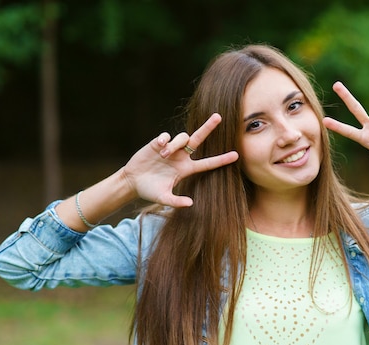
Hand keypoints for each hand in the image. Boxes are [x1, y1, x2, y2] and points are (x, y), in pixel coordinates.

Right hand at [122, 113, 238, 206]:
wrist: (132, 182)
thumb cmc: (149, 191)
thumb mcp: (163, 198)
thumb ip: (176, 202)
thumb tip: (191, 204)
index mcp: (186, 169)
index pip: (208, 163)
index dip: (222, 160)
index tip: (236, 155)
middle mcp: (181, 157)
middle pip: (198, 139)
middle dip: (208, 127)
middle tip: (219, 117)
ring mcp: (170, 149)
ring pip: (181, 138)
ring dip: (175, 145)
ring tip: (163, 155)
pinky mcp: (157, 143)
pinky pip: (166, 136)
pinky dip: (164, 140)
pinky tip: (159, 147)